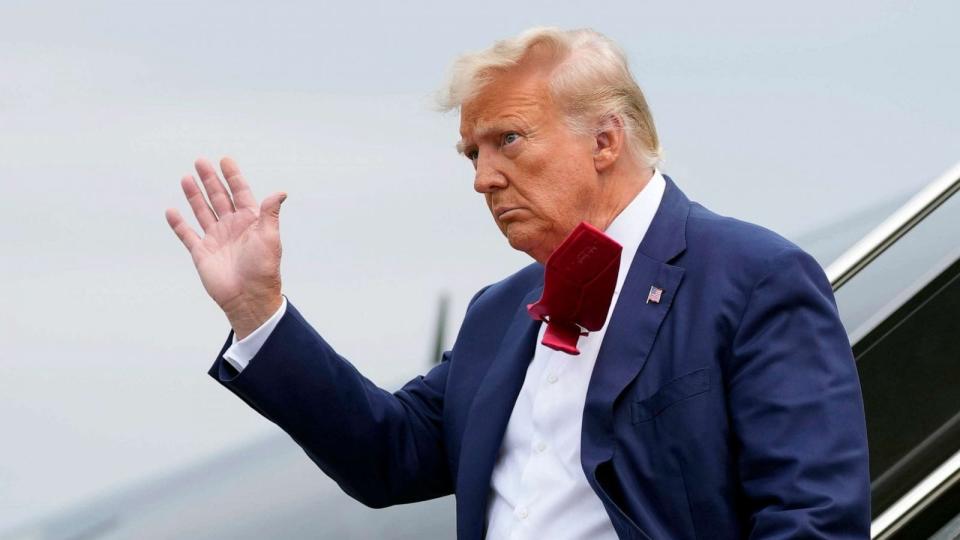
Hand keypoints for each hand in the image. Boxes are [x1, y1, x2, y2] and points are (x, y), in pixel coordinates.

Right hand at [165, 157, 285, 339]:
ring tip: (186, 177)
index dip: (233, 177)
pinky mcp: (201, 253)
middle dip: (210, 180)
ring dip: (194, 195)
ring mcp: (216, 239)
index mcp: (250, 221)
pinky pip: (187, 235)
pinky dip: (179, 223)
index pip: (240, 193)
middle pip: (219, 198)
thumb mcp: (270, 237)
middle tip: (200, 161)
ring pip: (202, 211)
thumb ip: (270, 213)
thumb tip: (281, 192)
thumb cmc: (263, 269)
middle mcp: (232, 227)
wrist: (248, 298)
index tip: (225, 160)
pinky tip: (172, 210)